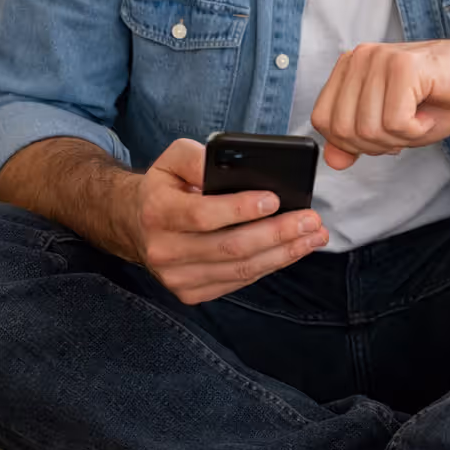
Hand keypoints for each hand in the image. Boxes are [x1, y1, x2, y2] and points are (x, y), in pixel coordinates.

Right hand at [119, 138, 329, 304]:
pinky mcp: (190, 293)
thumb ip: (199, 157)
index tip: (274, 200)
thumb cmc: (166, 186)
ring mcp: (176, 277)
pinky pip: (237, 283)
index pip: (203, 215)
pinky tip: (292, 251)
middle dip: (277, 234)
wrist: (136, 224)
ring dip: (283, 254)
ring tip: (313, 236)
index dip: (240, 209)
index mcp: (158, 211)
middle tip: (310, 220)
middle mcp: (164, 250)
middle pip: (230, 247)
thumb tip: (233, 164)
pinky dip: (269, 266)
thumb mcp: (173, 158)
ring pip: (239, 270)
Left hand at [310, 36, 449, 169]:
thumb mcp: (393, 127)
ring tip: (420, 117)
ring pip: (369, 129)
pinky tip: (428, 112)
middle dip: (379, 144)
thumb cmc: (441, 96)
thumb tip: (333, 160)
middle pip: (344, 129)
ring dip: (401, 137)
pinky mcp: (403, 66)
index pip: (323, 121)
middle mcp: (360, 58)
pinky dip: (416, 130)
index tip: (388, 131)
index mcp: (350, 69)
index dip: (354, 142)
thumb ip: (357, 141)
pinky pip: (396, 121)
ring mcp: (380, 59)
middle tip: (407, 126)